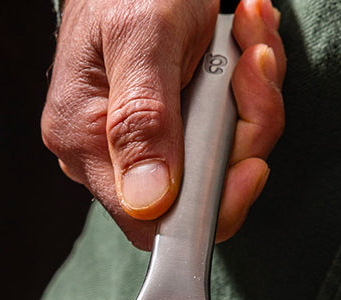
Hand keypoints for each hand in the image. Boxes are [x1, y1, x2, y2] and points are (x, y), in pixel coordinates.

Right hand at [41, 0, 285, 249]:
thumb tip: (147, 201)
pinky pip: (227, 131)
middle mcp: (112, 152)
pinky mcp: (175, 124)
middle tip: (252, 67)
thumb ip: (143, 120)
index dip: (209, 207)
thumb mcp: (142, 36)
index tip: (250, 165)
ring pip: (222, 160)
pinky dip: (250, 88)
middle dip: (244, 134)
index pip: (152, 222)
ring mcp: (145, 140)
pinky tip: (244, 43)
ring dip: (254, 100)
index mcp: (86, 140)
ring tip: (250, 39)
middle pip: (196, 193)